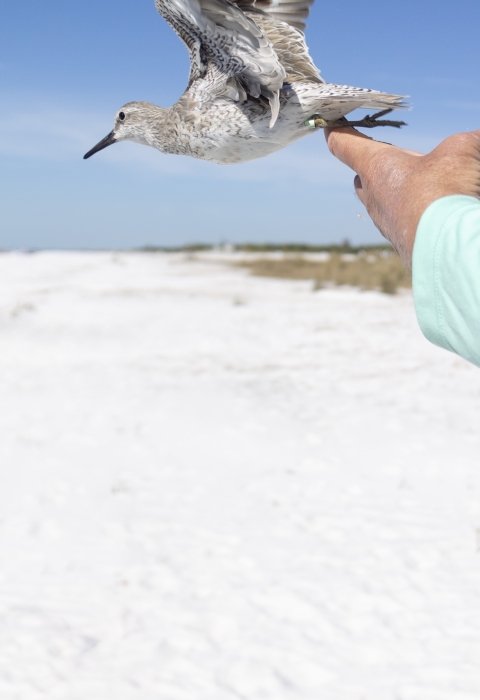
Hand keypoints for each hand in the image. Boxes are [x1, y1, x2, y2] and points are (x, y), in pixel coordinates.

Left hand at [324, 127, 479, 267]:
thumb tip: (475, 143)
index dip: (338, 132)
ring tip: (428, 187)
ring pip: (382, 202)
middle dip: (376, 166)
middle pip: (362, 177)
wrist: (446, 249)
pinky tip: (436, 213)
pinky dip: (414, 213)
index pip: (346, 145)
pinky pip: (400, 222)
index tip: (329, 125)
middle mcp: (374, 197)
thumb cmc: (445, 193)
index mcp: (377, 167)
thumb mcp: (462, 151)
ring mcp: (385, 224)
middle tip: (402, 158)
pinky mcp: (401, 243)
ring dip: (398, 191)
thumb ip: (468, 141)